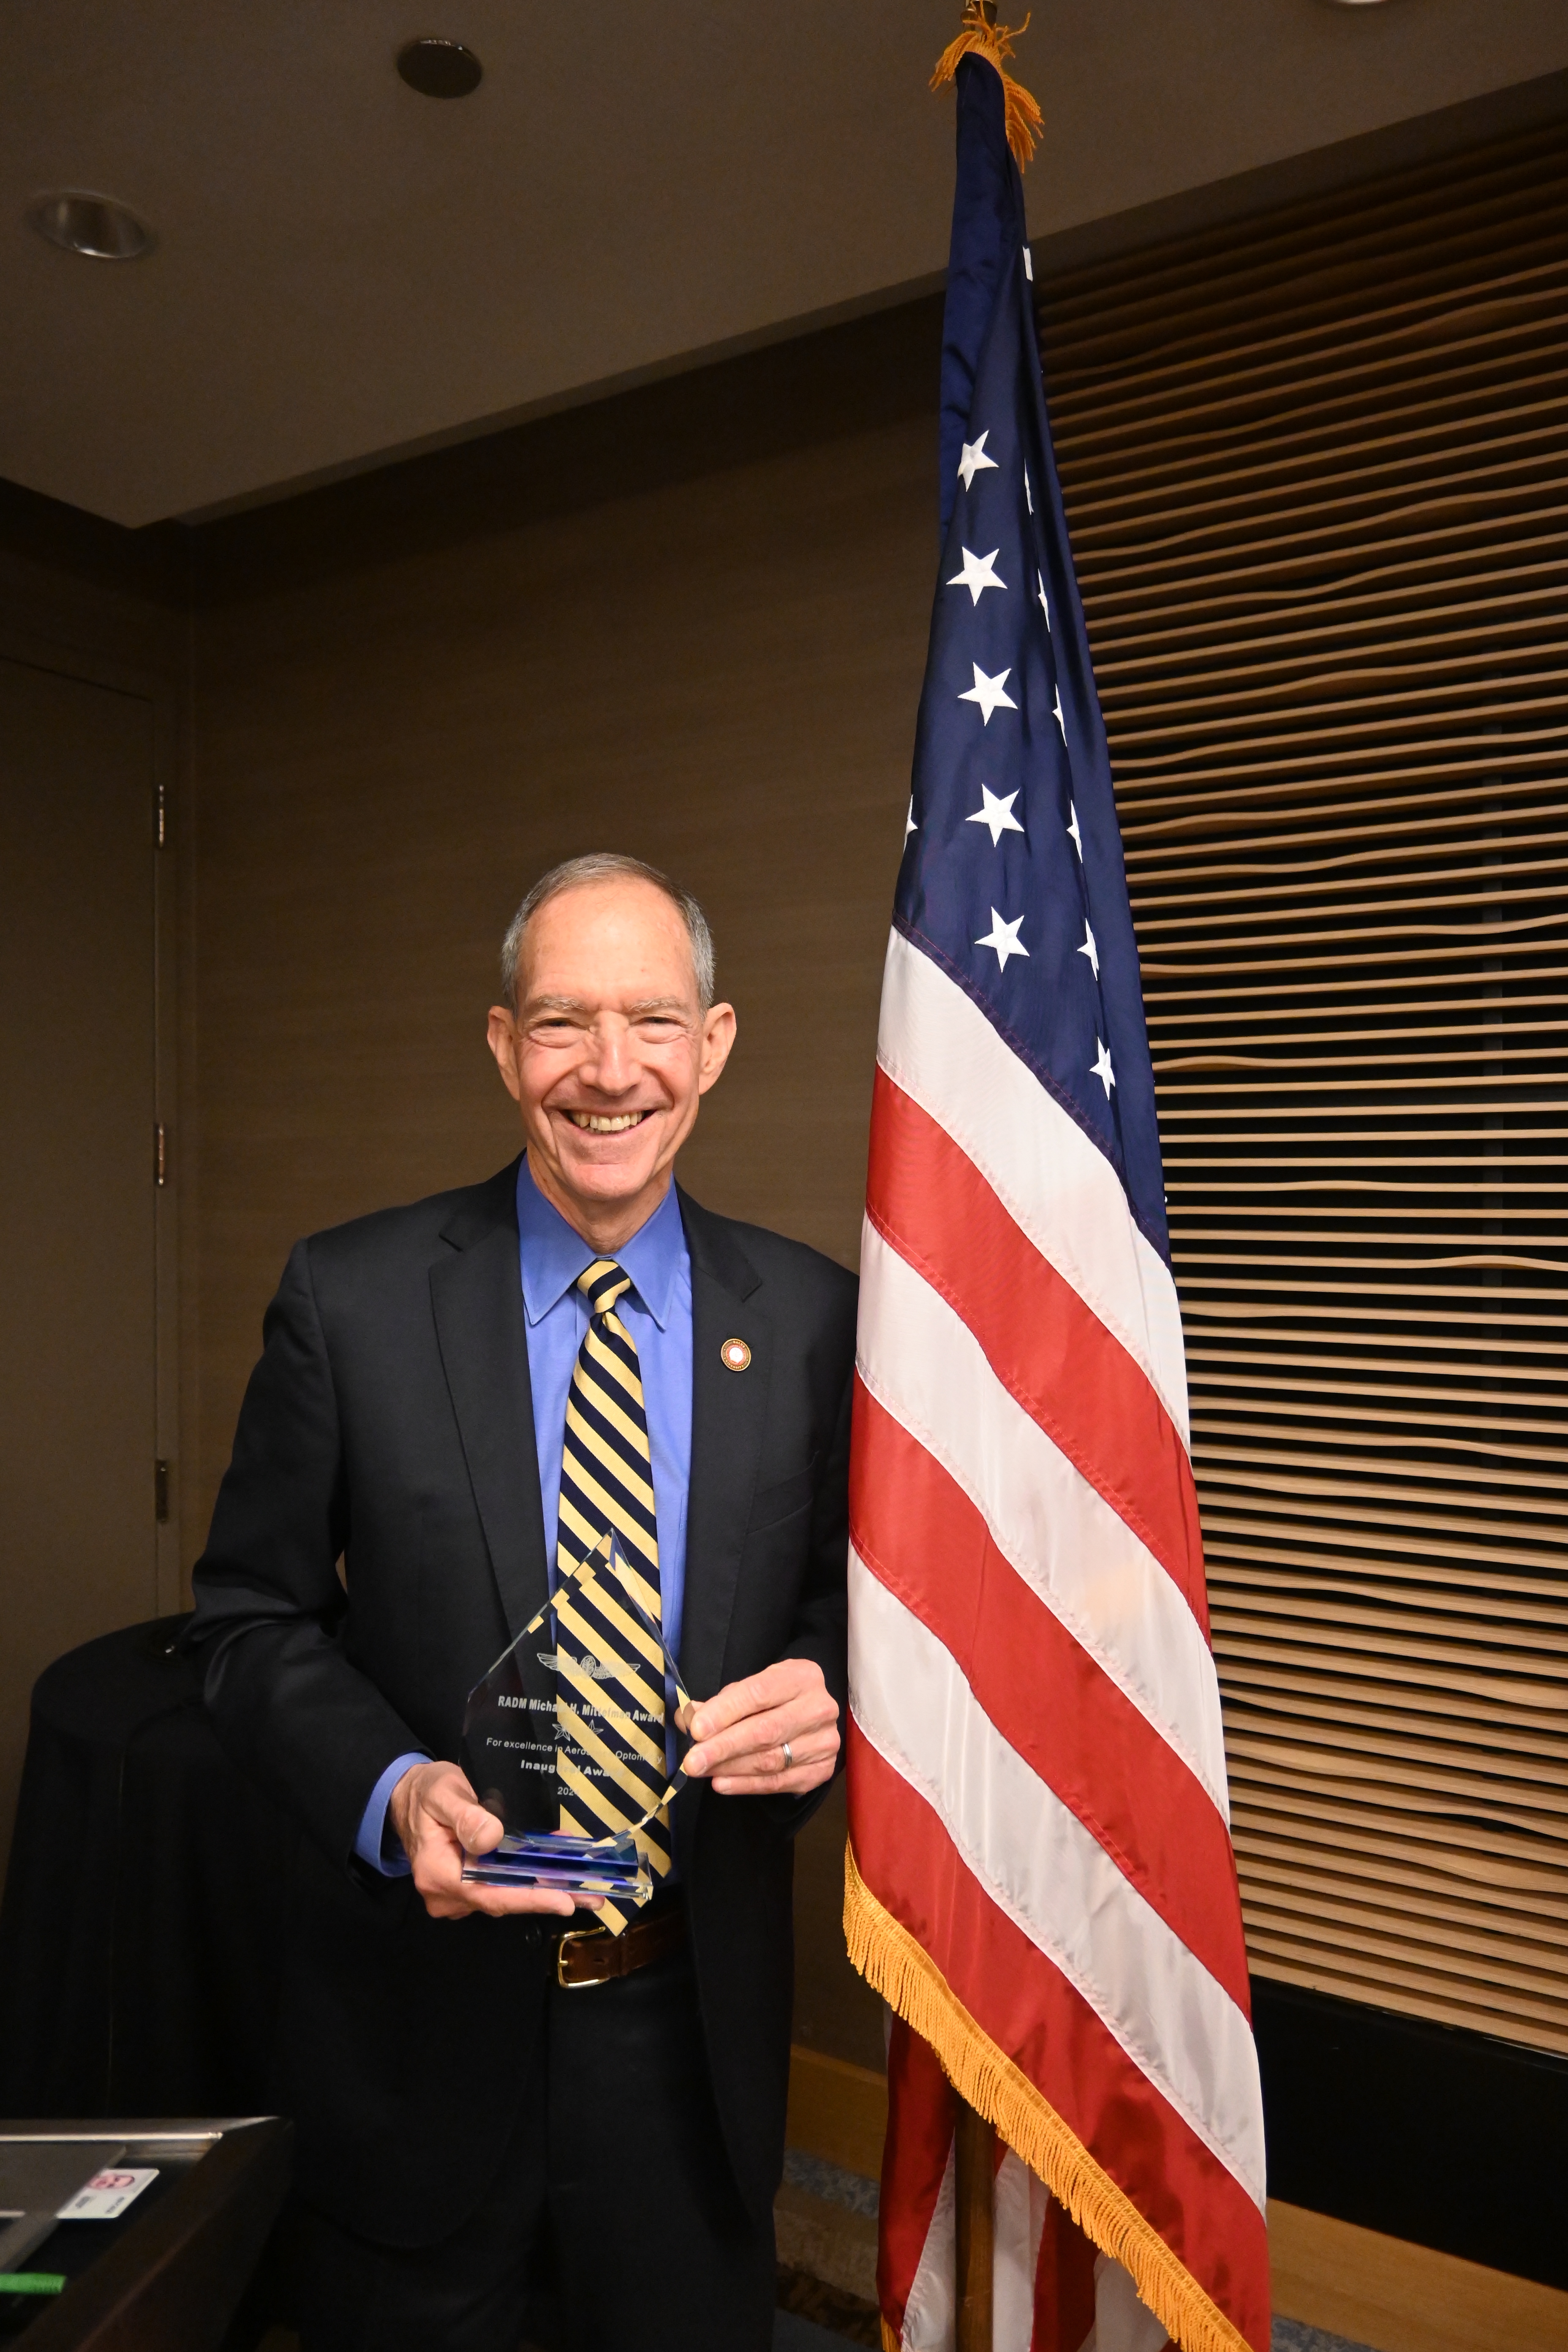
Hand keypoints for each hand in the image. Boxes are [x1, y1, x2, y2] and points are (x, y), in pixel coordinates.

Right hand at [387, 1761, 600, 1921]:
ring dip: (542, 1886)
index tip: (565, 1900)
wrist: (404, 1797)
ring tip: (584, 1884)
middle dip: (548, 1896)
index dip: (529, 1898)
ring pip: (505, 1894)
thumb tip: (491, 1837)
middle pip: (503, 1899)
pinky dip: (528, 1877)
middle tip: (592, 1898)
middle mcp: (447, 1895)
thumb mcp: (442, 1793)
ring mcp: (457, 1894)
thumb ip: (466, 1815)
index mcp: (438, 1875)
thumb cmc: (424, 1792)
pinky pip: (501, 1885)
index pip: (490, 1894)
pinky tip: (556, 1866)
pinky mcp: (467, 1886)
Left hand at [680, 1658, 839, 1795]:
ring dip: (731, 1768)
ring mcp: (824, 1741)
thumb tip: (687, 1718)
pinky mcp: (823, 1769)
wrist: (811, 1713)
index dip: (725, 1712)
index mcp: (802, 1676)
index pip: (759, 1693)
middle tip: (693, 1761)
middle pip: (766, 1730)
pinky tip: (722, 1784)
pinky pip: (780, 1783)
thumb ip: (720, 1703)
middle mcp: (819, 1707)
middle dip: (724, 1747)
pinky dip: (747, 1785)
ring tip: (702, 1772)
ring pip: (771, 1760)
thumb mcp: (751, 1688)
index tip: (696, 1729)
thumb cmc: (774, 1698)